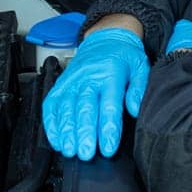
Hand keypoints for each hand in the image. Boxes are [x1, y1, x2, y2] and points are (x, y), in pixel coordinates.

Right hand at [42, 28, 148, 159]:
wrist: (105, 38)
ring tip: (70, 150)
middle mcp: (88, 76)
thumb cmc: (123, 56)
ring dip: (66, 131)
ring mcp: (71, 81)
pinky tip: (56, 139)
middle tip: (86, 153)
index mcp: (110, 72)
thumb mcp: (140, 66)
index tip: (108, 147)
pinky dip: (52, 123)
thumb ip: (139, 88)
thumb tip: (134, 109)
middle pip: (84, 107)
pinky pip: (52, 105)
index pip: (109, 103)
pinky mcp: (60, 85)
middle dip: (84, 133)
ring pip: (66, 107)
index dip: (108, 127)